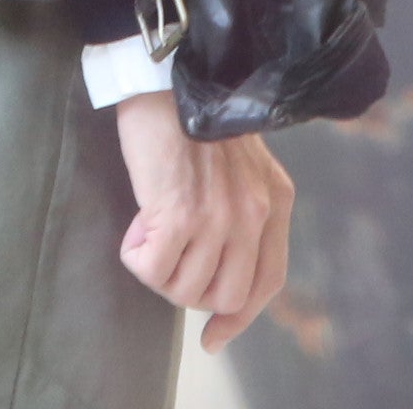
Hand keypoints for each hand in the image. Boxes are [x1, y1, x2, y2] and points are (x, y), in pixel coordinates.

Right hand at [111, 90, 292, 350]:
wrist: (169, 76)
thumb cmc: (194, 115)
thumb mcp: (242, 163)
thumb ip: (244, 210)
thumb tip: (218, 269)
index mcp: (275, 200)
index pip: (267, 282)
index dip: (238, 318)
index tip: (212, 337)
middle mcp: (254, 214)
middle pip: (225, 295)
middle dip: (188, 290)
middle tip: (167, 257)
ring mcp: (219, 216)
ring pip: (183, 289)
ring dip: (159, 270)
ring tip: (150, 227)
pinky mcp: (179, 213)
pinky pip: (151, 269)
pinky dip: (136, 255)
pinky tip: (138, 221)